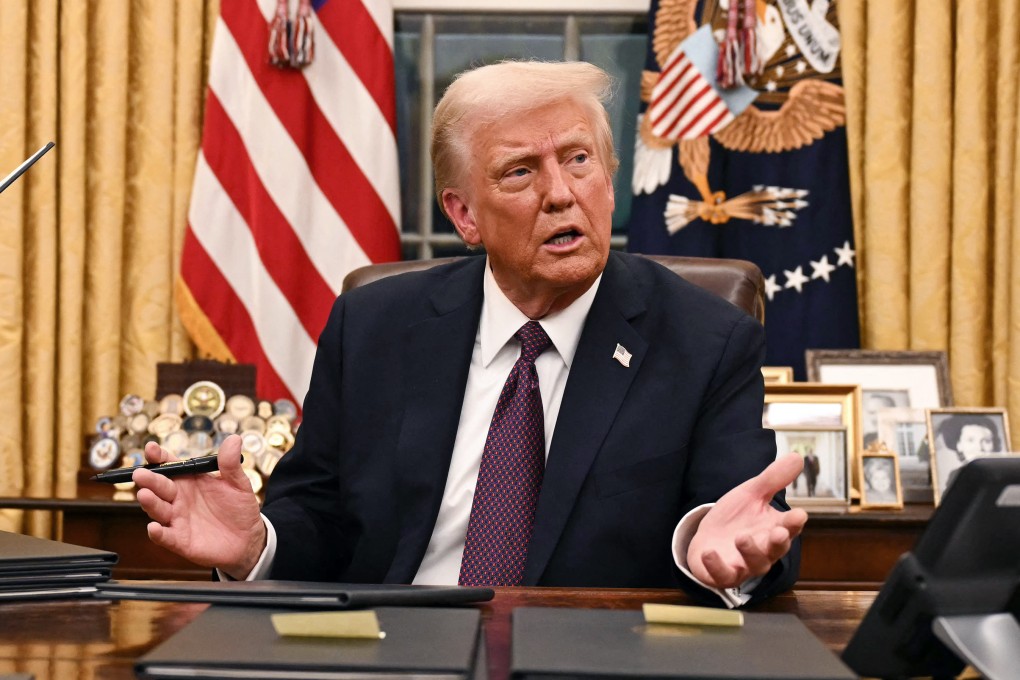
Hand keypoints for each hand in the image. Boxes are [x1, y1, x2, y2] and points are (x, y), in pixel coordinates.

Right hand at [133, 434, 266, 579]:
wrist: (247, 538)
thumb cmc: (239, 508)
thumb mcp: (238, 483)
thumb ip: (230, 463)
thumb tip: (234, 439)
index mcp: (190, 480)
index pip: (170, 465)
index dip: (159, 456)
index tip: (151, 448)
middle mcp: (179, 498)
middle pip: (160, 486)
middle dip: (149, 479)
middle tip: (140, 473)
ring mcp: (177, 519)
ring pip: (158, 509)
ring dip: (150, 502)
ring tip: (144, 494)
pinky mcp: (180, 540)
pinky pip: (166, 537)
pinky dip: (158, 533)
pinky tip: (153, 528)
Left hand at [687, 452, 807, 589]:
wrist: (709, 537)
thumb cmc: (737, 517)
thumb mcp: (751, 494)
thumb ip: (772, 479)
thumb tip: (797, 457)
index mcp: (774, 529)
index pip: (789, 527)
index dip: (794, 522)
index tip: (799, 514)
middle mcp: (764, 550)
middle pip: (776, 549)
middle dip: (778, 542)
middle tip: (778, 532)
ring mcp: (744, 564)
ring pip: (754, 564)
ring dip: (750, 551)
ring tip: (741, 537)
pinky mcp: (723, 574)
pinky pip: (723, 576)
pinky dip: (717, 567)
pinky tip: (709, 553)